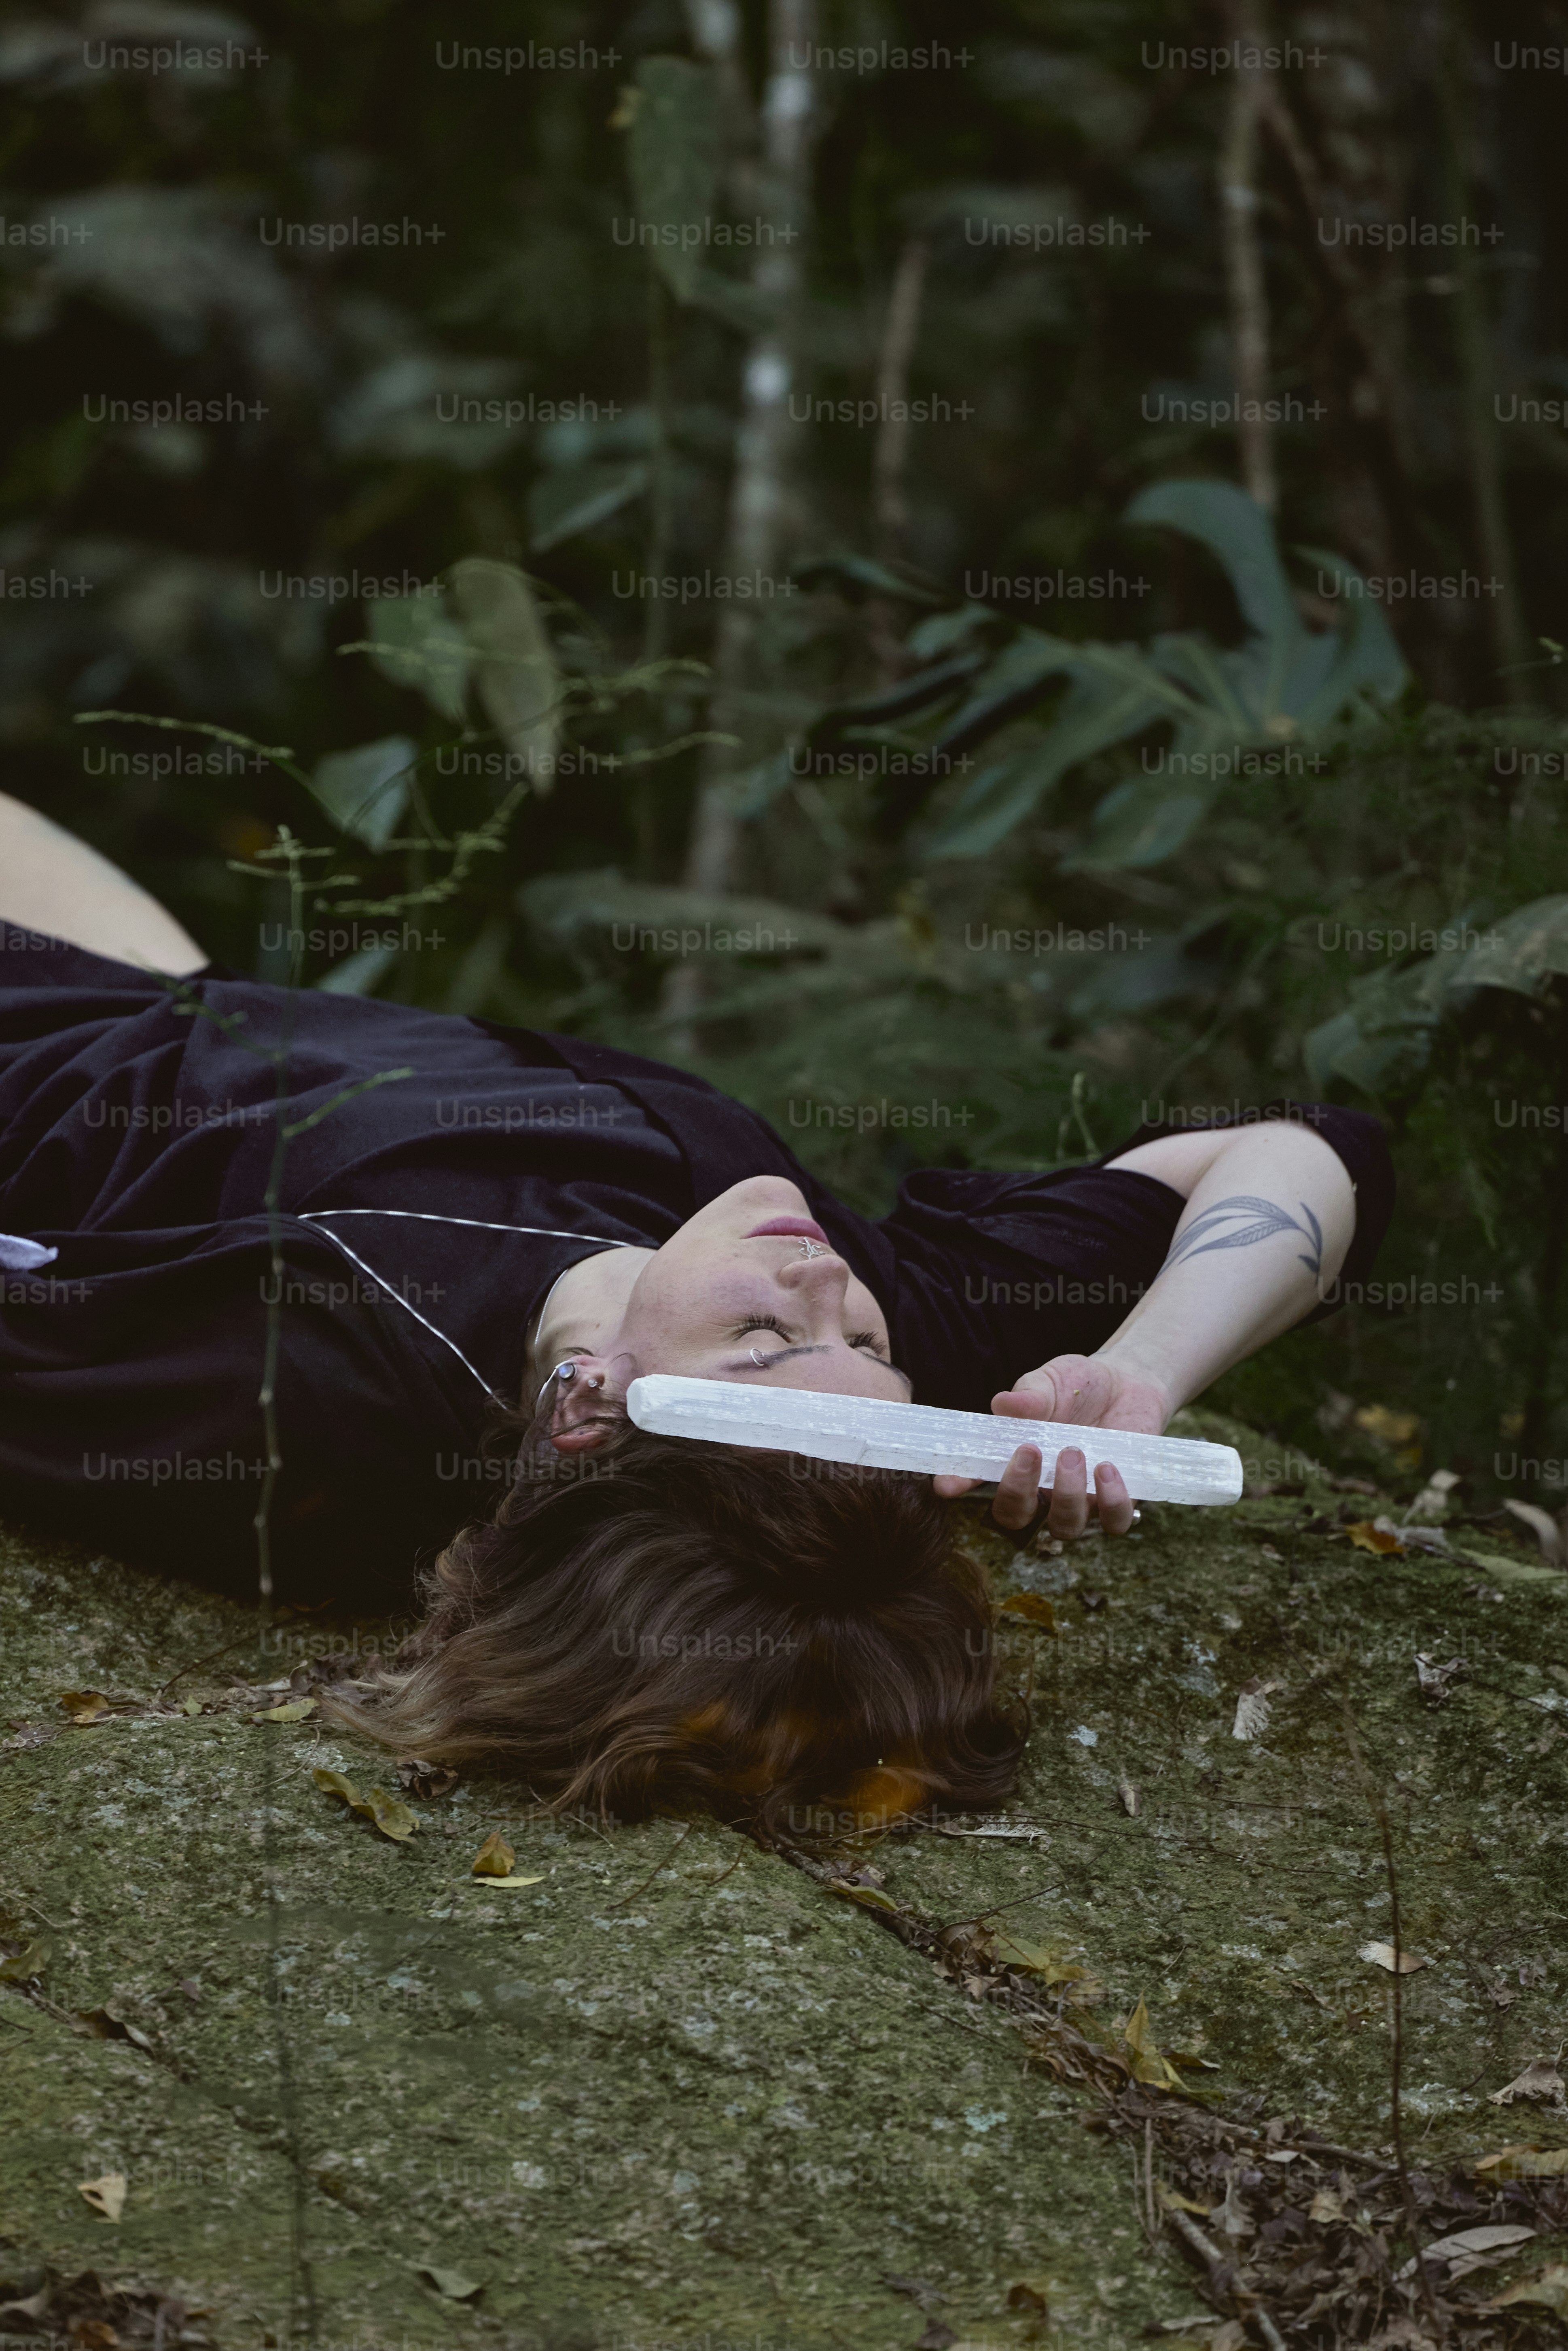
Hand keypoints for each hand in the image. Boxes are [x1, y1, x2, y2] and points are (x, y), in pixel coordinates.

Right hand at [933, 1352, 1170, 1541]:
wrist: (1127, 1383)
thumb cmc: (1077, 1385)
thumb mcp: (1050, 1381)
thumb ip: (1029, 1395)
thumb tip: (1003, 1404)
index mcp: (1013, 1460)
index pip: (978, 1480)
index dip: (958, 1486)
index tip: (946, 1484)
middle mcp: (1041, 1489)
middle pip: (1015, 1518)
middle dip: (1016, 1491)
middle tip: (1030, 1450)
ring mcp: (1079, 1501)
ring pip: (1064, 1527)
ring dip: (1066, 1494)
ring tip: (1073, 1451)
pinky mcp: (1117, 1501)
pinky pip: (1113, 1522)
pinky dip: (1111, 1501)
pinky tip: (1108, 1467)